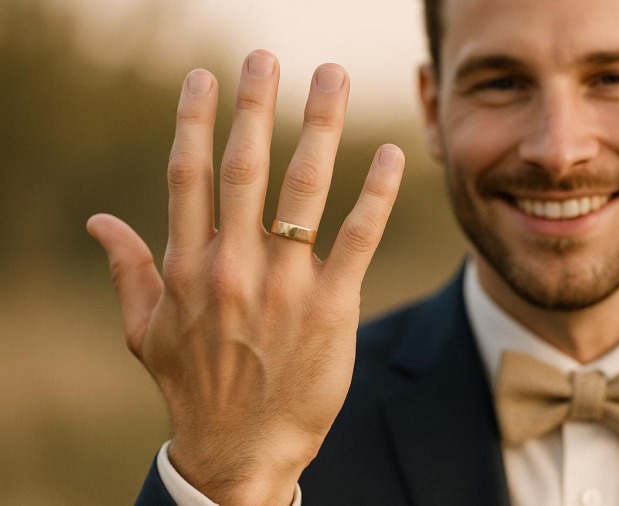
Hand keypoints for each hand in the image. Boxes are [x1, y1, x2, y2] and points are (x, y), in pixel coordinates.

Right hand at [86, 50, 403, 503]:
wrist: (241, 450)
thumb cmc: (193, 389)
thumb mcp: (145, 333)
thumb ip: (128, 270)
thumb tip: (98, 222)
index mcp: (188, 266)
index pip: (188, 175)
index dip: (196, 120)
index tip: (207, 77)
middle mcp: (234, 266)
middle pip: (245, 166)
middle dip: (256, 105)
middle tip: (267, 56)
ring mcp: (285, 285)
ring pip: (304, 188)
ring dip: (320, 127)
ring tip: (332, 77)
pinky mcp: (333, 306)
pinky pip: (357, 237)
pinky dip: (376, 193)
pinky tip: (391, 154)